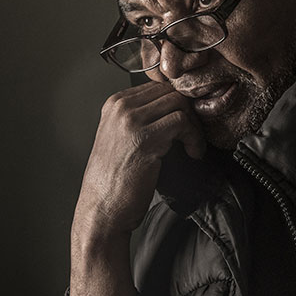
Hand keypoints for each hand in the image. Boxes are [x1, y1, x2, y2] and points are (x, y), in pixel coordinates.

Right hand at [68, 80, 204, 295]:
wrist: (102, 209)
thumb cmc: (115, 180)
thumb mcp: (122, 138)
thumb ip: (142, 118)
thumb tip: (177, 107)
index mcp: (114, 104)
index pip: (158, 86)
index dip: (178, 104)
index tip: (186, 125)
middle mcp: (120, 107)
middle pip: (171, 91)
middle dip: (189, 112)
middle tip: (193, 136)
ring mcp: (131, 121)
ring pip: (179, 103)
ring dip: (194, 126)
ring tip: (193, 147)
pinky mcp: (145, 139)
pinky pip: (182, 122)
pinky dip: (194, 137)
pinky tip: (192, 154)